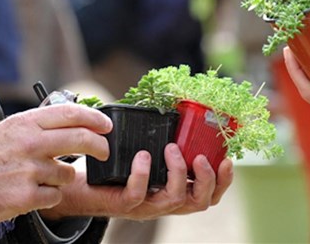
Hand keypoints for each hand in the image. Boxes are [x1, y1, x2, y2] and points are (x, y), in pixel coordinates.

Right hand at [0, 104, 111, 223]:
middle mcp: (30, 143)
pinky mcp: (27, 195)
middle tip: (105, 152)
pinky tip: (31, 192)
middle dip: (101, 147)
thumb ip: (40, 124)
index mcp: (26, 123)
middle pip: (82, 139)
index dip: (95, 118)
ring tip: (40, 178)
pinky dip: (49, 196)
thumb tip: (75, 120)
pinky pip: (55, 195)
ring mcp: (30, 170)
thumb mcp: (10, 128)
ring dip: (62, 178)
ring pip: (68, 174)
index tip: (107, 125)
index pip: (71, 114)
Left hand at [40, 143, 232, 220]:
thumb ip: (164, 137)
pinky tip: (143, 156)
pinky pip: (139, 195)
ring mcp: (146, 205)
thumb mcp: (147, 149)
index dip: (223, 181)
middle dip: (206, 180)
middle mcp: (166, 201)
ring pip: (174, 201)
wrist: (81, 184)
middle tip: (201, 158)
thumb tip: (178, 103)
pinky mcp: (124, 204)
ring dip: (178, 173)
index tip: (228, 159)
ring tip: (171, 149)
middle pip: (201, 202)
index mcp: (177, 189)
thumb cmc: (117, 165)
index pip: (210, 193)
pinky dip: (143, 174)